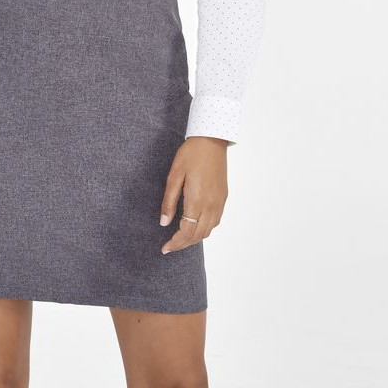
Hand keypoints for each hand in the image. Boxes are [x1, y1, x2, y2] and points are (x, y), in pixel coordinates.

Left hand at [159, 136, 228, 254]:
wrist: (211, 140)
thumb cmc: (190, 154)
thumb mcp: (174, 175)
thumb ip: (169, 201)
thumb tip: (164, 223)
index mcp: (197, 200)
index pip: (187, 232)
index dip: (175, 243)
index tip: (165, 248)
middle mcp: (211, 205)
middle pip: (198, 235)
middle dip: (183, 244)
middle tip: (170, 246)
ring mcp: (219, 202)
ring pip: (208, 230)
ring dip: (194, 238)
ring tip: (180, 239)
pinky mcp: (223, 197)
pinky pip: (215, 221)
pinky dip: (205, 229)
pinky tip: (195, 225)